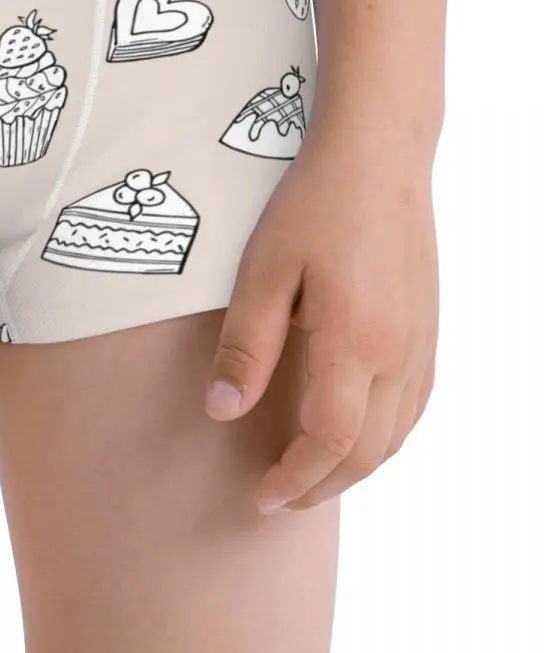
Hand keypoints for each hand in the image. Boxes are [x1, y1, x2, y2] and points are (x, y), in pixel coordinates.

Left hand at [205, 126, 437, 511]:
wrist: (378, 154)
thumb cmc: (313, 204)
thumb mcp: (263, 269)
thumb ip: (246, 345)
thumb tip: (223, 411)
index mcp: (357, 342)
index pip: (330, 442)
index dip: (295, 478)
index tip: (261, 497)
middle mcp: (400, 354)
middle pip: (369, 453)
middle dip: (321, 485)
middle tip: (276, 497)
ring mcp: (423, 343)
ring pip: (396, 435)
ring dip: (353, 468)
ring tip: (306, 473)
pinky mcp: (428, 328)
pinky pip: (412, 406)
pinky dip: (381, 436)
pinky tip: (353, 431)